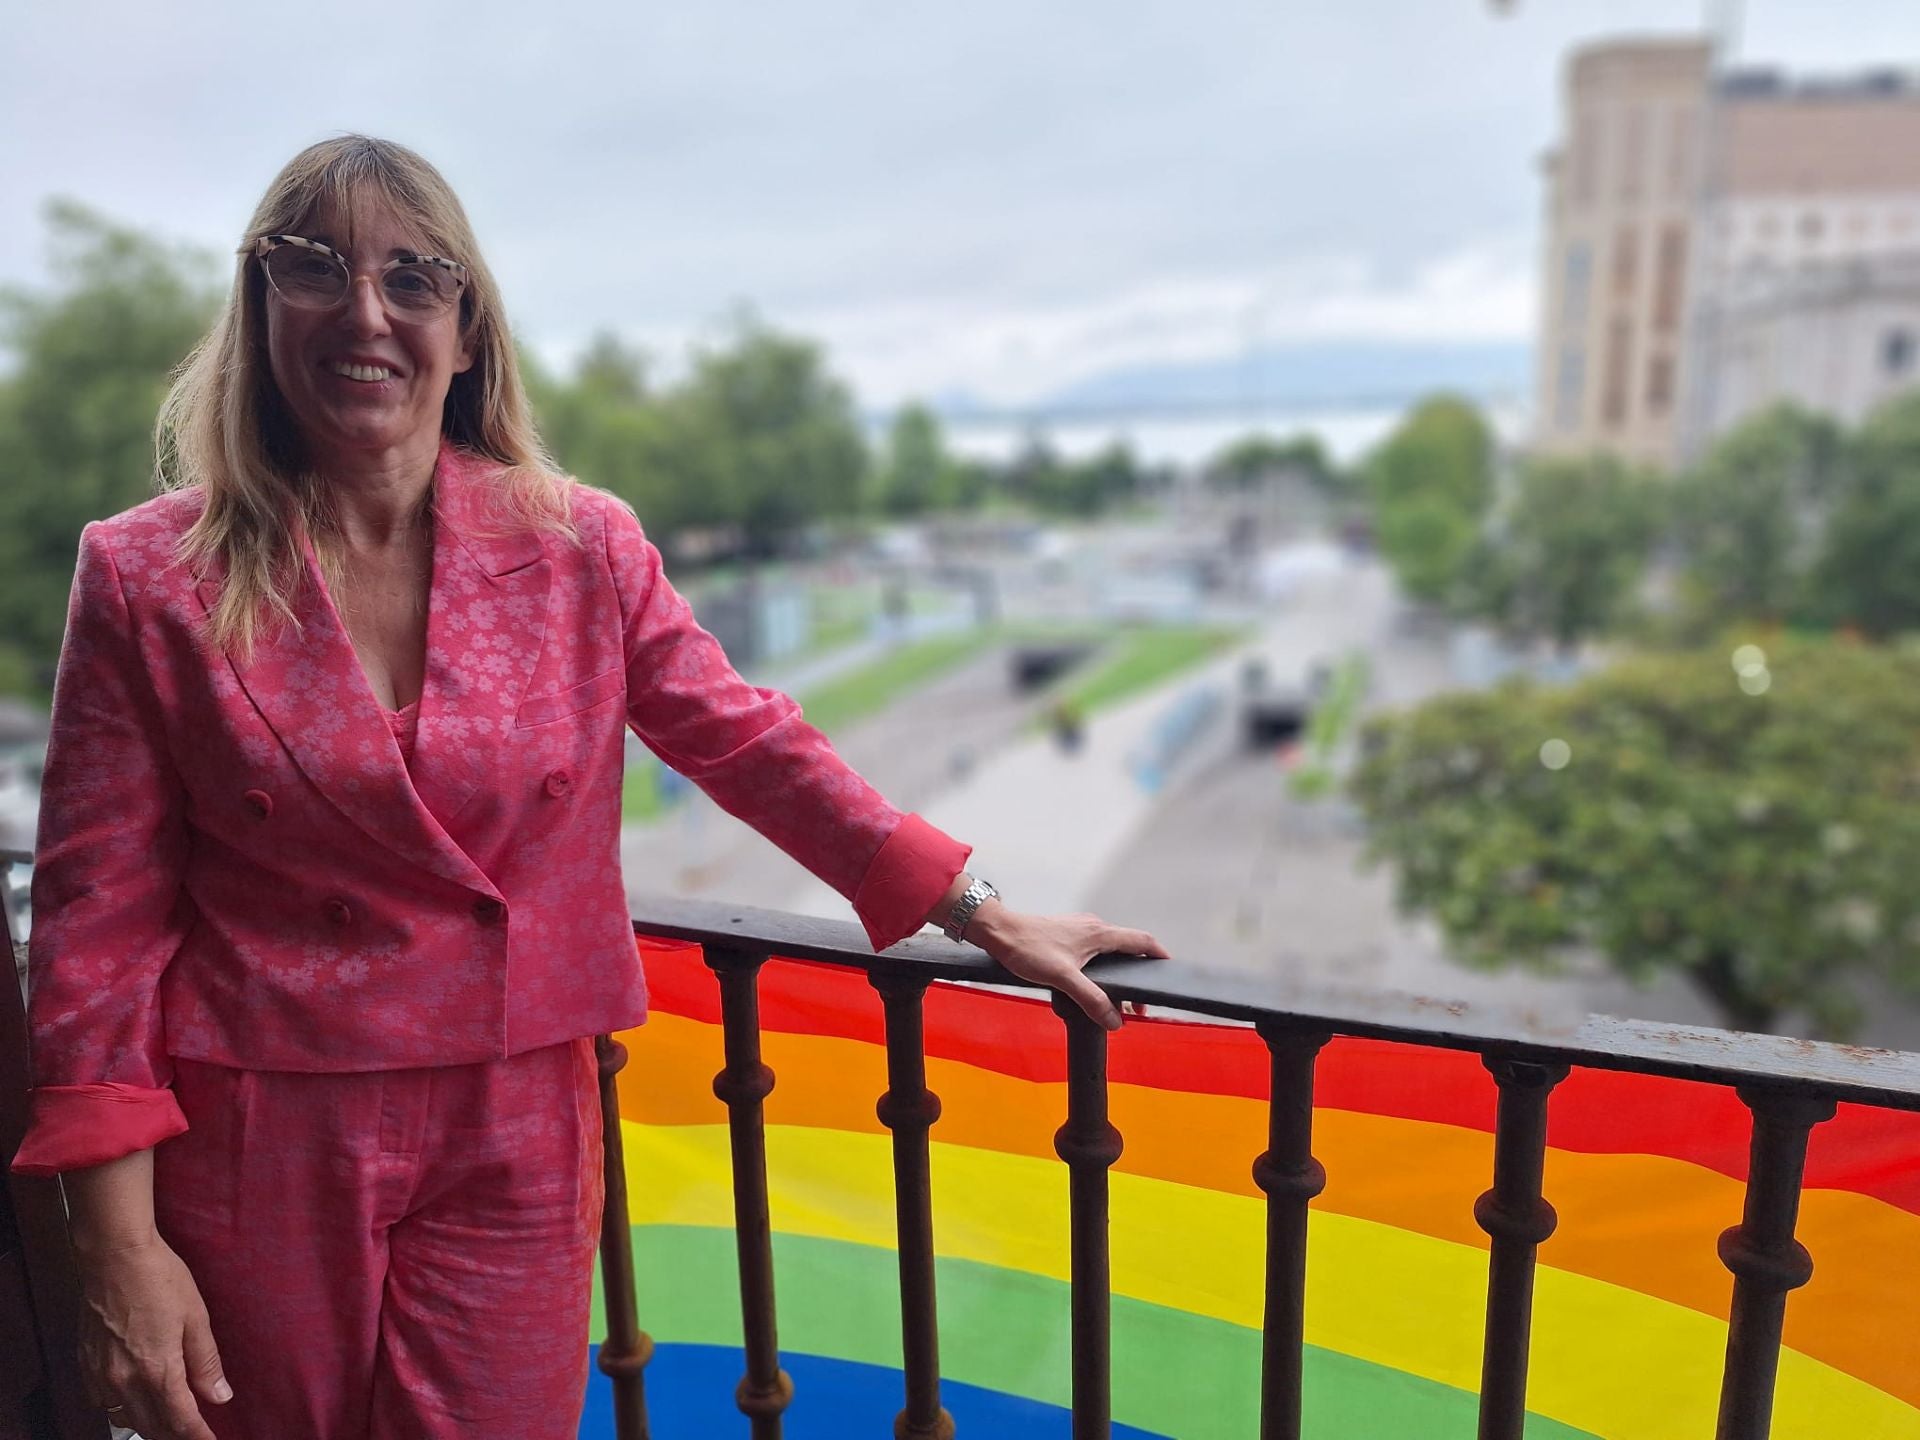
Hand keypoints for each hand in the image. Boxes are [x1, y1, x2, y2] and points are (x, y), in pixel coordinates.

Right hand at [74, 1233, 229, 1439]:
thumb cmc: (159, 1278)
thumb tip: (219, 1395)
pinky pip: (104, 1402)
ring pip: (126, 1418)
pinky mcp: (87, 1364)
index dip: (198, 1436)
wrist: (114, 1257)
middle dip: (175, 1434)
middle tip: (194, 1433)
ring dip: (149, 1425)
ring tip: (170, 1421)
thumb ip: (205, 1362)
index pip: (181, 1420)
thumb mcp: (195, 1317)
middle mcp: (125, 1379)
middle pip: (152, 1426)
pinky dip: (123, 1409)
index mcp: (157, 1369)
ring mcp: (102, 1374)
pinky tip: (135, 1401)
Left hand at [966, 901, 1168, 1029]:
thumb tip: (1115, 1020)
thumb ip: (1091, 999)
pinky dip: (1100, 970)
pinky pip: (1093, 952)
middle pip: (1127, 949)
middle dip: (1137, 975)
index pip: (1142, 940)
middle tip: (1137, 1005)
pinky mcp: (1065, 936)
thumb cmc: (1027, 948)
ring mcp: (1079, 930)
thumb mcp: (1063, 978)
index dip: (1159, 955)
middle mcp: (1093, 927)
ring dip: (1117, 974)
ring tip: (1114, 1001)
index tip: (1170, 970)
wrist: (998, 931)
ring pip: (1109, 952)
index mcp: (1100, 933)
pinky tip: (1089, 987)